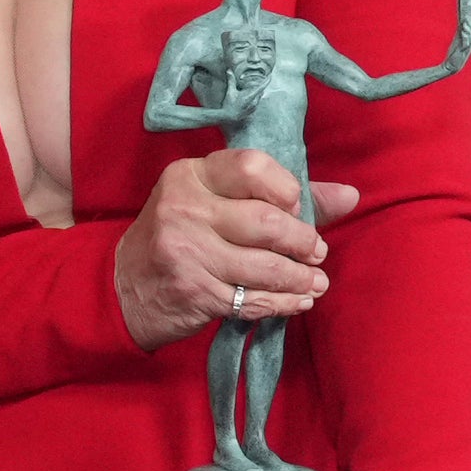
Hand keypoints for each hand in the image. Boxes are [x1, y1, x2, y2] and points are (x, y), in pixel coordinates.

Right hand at [115, 149, 339, 349]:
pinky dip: (284, 303)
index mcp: (190, 175)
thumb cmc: (179, 239)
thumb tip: (349, 196)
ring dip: (300, 278)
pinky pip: (254, 299)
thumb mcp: (213, 204)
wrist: (121, 289)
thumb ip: (279, 197)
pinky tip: (297, 302)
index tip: (294, 210)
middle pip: (266, 221)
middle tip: (316, 254)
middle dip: (303, 242)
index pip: (253, 167)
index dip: (286, 190)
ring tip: (314, 283)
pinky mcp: (192, 290)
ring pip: (265, 266)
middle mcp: (183, 207)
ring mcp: (185, 250)